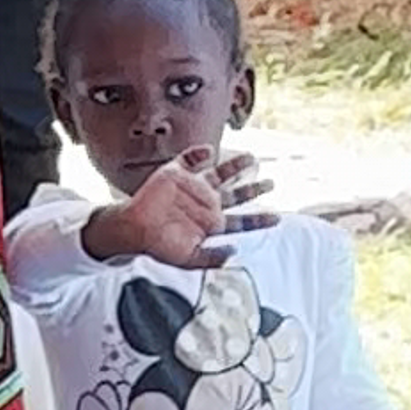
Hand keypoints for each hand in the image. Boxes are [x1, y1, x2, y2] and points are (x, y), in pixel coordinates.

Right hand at [94, 147, 268, 265]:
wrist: (134, 230)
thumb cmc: (159, 247)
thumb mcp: (189, 259)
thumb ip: (212, 257)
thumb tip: (235, 252)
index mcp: (211, 224)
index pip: (241, 222)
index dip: (258, 220)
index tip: (276, 218)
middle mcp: (205, 204)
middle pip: (236, 195)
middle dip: (254, 189)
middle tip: (272, 183)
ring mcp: (192, 188)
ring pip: (219, 174)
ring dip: (236, 167)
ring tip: (252, 159)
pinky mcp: (176, 174)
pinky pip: (190, 159)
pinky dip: (200, 153)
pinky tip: (210, 150)